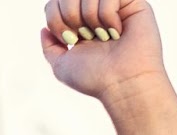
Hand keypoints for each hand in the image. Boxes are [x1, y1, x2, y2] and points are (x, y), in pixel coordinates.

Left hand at [39, 0, 166, 106]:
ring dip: (91, 19)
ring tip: (104, 37)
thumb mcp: (61, 66)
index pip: (55, 3)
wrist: (123, 84)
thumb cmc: (96, 78)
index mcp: (79, 24)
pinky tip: (117, 32)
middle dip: (70, 16)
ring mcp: (114, 6)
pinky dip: (108, 16)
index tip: (69, 40)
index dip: (55, 18)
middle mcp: (95, 12)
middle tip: (85, 36)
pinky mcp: (133, 2)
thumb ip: (49, 47)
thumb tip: (44, 29)